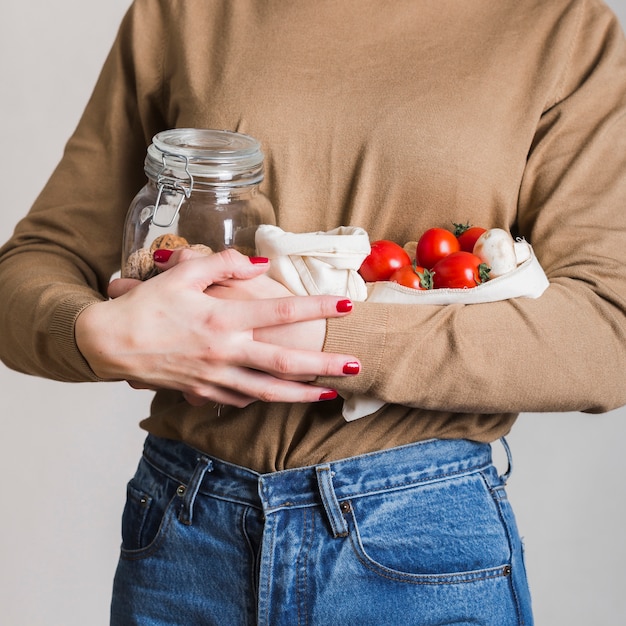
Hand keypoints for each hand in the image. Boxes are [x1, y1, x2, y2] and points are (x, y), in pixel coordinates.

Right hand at [78, 248, 358, 406]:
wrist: (109, 345)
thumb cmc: (146, 306)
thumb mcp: (183, 274)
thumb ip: (223, 264)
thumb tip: (258, 264)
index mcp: (223, 319)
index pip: (281, 312)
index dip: (317, 307)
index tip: (347, 305)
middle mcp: (225, 352)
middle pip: (285, 364)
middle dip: (325, 365)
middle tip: (356, 365)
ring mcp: (216, 377)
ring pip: (269, 392)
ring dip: (303, 395)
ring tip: (331, 395)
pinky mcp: (204, 393)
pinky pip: (242, 399)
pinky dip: (265, 400)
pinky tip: (283, 398)